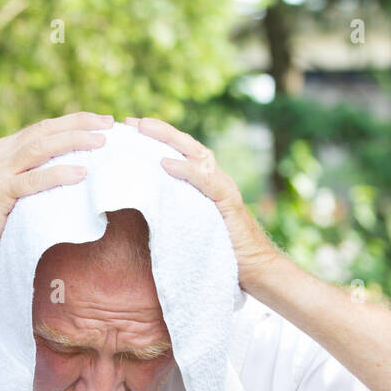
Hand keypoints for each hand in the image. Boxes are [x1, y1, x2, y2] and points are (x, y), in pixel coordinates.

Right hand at [0, 112, 114, 268]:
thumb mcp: (10, 191)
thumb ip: (30, 178)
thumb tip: (68, 175)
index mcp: (4, 149)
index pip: (43, 128)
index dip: (74, 121)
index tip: (102, 121)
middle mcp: (0, 154)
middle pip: (46, 131)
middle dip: (80, 124)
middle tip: (109, 124)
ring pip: (41, 148)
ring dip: (74, 142)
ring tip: (101, 143)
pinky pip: (33, 180)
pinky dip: (59, 174)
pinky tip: (81, 174)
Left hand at [128, 116, 284, 295]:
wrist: (257, 269)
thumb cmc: (224, 252)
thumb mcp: (196, 225)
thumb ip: (180, 211)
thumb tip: (149, 206)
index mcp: (209, 183)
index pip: (184, 154)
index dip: (161, 139)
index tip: (134, 129)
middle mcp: (218, 179)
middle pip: (188, 146)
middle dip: (160, 130)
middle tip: (133, 121)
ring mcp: (224, 188)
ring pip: (197, 154)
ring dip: (169, 139)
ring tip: (145, 129)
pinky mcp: (229, 203)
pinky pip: (205, 181)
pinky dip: (186, 170)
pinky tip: (165, 163)